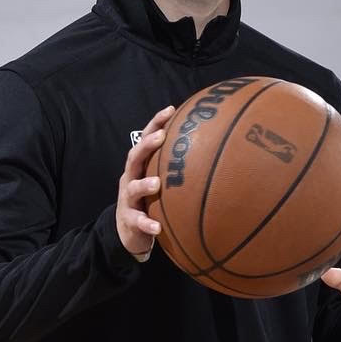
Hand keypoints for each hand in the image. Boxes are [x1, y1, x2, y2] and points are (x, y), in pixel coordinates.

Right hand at [117, 105, 174, 261]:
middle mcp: (130, 179)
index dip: (155, 124)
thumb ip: (176, 168)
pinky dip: (147, 224)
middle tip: (161, 138)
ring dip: (143, 185)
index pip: (145, 140)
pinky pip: (138, 222)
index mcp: (140, 167)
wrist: (129, 232)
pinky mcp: (129, 221)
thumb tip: (213, 150)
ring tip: (157, 183)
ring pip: (132, 189)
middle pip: (134, 157)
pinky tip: (158, 228)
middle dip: (146, 146)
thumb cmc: (150, 201)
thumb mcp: (161, 181)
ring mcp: (128, 200)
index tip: (171, 110)